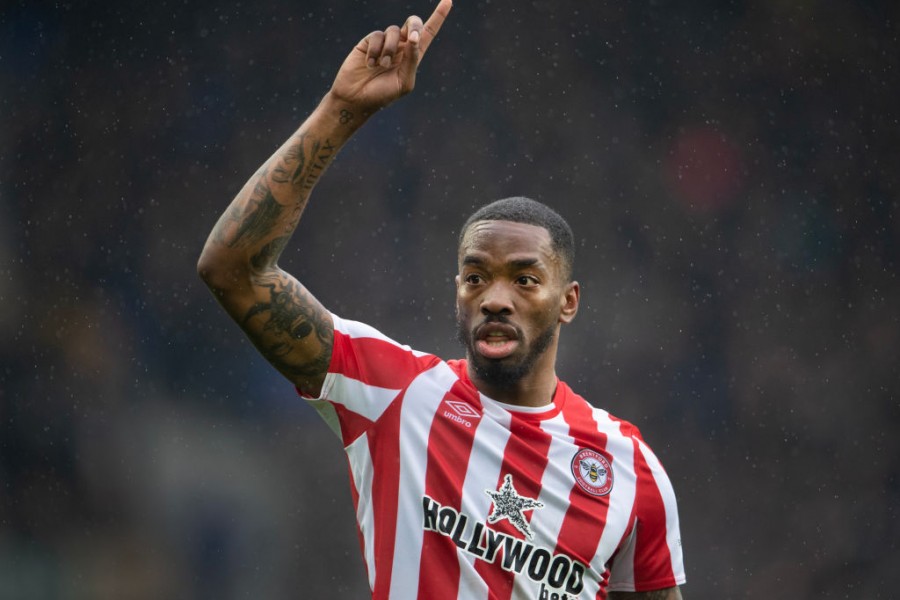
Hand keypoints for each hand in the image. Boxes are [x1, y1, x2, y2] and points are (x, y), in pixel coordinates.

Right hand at [329, 0, 451, 112]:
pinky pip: (377, 36)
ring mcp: (385, 43)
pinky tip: (369, 65)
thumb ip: (412, 60)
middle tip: (411, 38)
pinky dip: (375, 51)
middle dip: (415, 26)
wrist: (356, 98)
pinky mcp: (369, 41)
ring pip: (395, 31)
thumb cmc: (382, 95)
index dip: (439, 17)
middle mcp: (401, 46)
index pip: (428, 33)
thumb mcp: (403, 81)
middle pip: (413, 23)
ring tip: (382, 66)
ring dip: (390, 49)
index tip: (448, 0)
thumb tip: (414, 37)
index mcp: (413, 57)